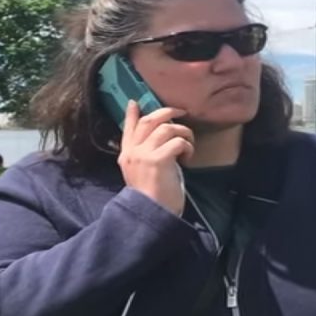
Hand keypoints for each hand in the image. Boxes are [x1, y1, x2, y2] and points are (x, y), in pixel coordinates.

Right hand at [117, 101, 191, 216]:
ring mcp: (143, 155)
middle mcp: (132, 152)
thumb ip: (148, 154)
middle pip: (148, 121)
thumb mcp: (146, 171)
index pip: (128, 129)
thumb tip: (162, 138)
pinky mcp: (157, 160)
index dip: (131, 114)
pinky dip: (187, 146)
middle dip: (167, 112)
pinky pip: (178, 141)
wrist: (152, 214)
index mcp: (126, 155)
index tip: (135, 101)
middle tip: (182, 112)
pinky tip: (188, 157)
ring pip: (167, 128)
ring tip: (189, 145)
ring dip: (184, 132)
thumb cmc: (154, 196)